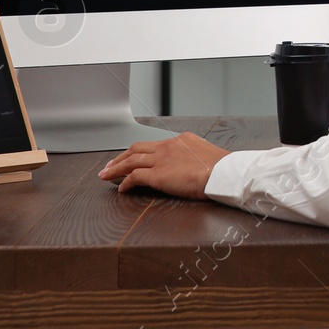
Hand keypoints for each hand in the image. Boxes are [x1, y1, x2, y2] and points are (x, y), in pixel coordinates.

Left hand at [98, 132, 229, 198]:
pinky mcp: (158, 175)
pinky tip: (121, 188)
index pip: (154, 145)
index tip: (132, 157)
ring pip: (130, 161)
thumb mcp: (207, 156)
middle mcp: (168, 146)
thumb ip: (194, 158)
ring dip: (115, 168)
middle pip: (136, 149)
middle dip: (121, 157)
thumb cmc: (222, 168)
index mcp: (181, 140)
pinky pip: (134, 177)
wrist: (223, 172)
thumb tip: (193, 167)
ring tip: (105, 175)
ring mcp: (161, 160)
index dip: (140, 152)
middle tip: (110, 164)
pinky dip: (125, 182)